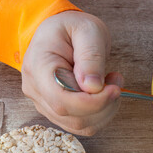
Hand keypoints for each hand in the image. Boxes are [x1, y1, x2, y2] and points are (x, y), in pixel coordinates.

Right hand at [22, 11, 122, 135]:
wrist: (62, 32)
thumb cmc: (74, 28)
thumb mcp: (88, 31)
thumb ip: (90, 56)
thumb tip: (92, 87)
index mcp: (39, 66)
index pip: (62, 100)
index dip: (93, 102)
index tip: (114, 89)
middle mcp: (36, 89)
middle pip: (73, 116)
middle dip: (105, 104)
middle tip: (116, 79)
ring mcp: (44, 103)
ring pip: (81, 125)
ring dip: (106, 109)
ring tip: (110, 82)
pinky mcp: (57, 110)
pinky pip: (83, 124)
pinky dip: (101, 113)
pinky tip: (104, 93)